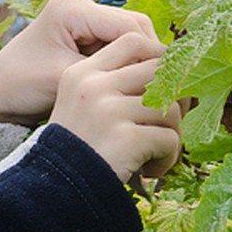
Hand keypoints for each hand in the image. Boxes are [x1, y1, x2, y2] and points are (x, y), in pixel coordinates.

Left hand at [0, 0, 159, 126]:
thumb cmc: (21, 86)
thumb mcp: (65, 80)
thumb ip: (108, 74)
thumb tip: (158, 78)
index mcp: (71, 7)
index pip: (130, 28)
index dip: (152, 57)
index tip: (166, 88)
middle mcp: (80, 4)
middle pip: (136, 29)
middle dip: (150, 60)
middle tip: (164, 93)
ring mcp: (83, 18)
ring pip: (132, 38)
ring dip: (141, 65)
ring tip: (151, 94)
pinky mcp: (86, 34)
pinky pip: (120, 47)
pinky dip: (129, 67)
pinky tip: (136, 90)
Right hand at [48, 32, 181, 179]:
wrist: (55, 191)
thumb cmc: (78, 148)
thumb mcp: (84, 105)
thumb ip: (116, 84)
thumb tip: (173, 75)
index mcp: (83, 72)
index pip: (132, 41)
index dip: (158, 58)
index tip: (165, 86)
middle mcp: (94, 86)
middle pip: (159, 72)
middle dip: (175, 99)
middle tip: (168, 124)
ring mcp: (108, 110)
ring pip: (171, 109)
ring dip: (172, 135)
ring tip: (155, 154)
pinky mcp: (125, 138)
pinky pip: (169, 140)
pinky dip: (167, 159)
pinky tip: (149, 170)